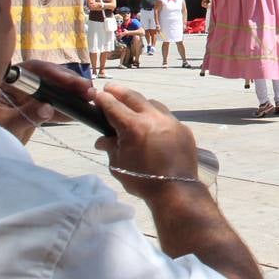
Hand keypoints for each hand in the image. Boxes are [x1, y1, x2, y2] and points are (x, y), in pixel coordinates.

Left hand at [0, 60, 88, 143]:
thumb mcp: (5, 126)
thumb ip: (25, 116)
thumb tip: (48, 107)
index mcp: (5, 80)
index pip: (31, 69)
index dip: (52, 72)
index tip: (70, 81)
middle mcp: (19, 84)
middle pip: (47, 77)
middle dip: (68, 82)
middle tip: (87, 89)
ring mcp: (28, 96)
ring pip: (54, 89)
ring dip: (72, 94)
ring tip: (90, 98)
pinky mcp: (35, 108)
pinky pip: (54, 105)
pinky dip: (66, 110)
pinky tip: (79, 113)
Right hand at [93, 82, 201, 198]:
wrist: (176, 190)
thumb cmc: (142, 181)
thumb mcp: (118, 166)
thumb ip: (110, 148)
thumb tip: (102, 140)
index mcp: (133, 127)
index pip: (113, 106)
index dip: (102, 99)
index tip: (95, 94)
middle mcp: (153, 118)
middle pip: (133, 97)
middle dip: (119, 91)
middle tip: (110, 88)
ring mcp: (171, 121)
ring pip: (153, 104)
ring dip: (140, 102)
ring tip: (131, 104)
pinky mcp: (183, 129)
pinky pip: (167, 117)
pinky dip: (156, 117)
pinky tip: (152, 124)